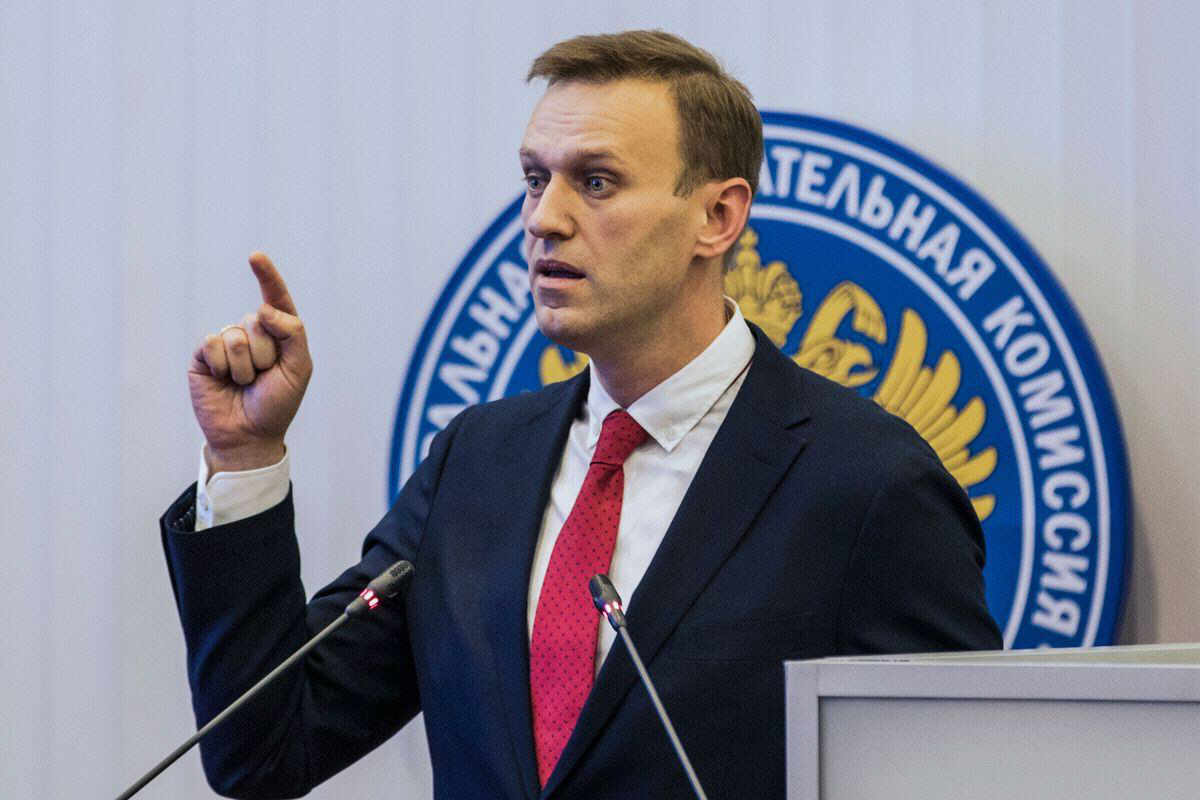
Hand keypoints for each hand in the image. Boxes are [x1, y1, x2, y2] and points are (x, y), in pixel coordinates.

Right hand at [189, 252, 312, 472]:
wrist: (249, 435)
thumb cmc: (277, 404)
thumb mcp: (299, 369)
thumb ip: (292, 333)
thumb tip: (264, 308)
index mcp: (278, 335)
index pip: (274, 300)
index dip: (267, 277)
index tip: (255, 257)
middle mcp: (252, 334)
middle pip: (258, 321)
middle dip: (266, 353)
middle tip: (264, 377)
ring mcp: (226, 343)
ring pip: (236, 335)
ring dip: (245, 365)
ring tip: (245, 383)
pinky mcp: (204, 356)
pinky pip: (213, 343)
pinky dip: (224, 365)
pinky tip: (224, 380)